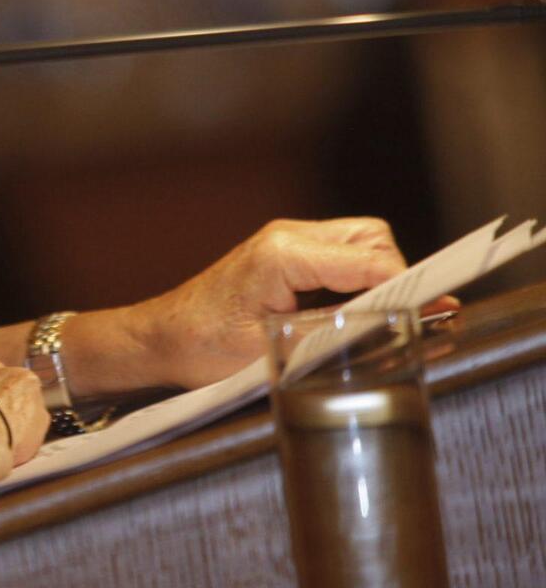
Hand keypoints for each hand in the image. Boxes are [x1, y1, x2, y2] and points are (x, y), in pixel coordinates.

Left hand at [127, 217, 442, 388]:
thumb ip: (335, 335)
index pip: (372, 260)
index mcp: (284, 254)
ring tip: (380, 318)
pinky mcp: (285, 254)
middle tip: (401, 320)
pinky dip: (359, 276)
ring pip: (360, 241)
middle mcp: (288, 236)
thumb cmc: (202, 346)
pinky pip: (339, 253)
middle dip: (396, 276)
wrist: (159, 337)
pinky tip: (356, 310)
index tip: (428, 318)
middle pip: (372, 238)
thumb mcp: (276, 351)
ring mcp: (286, 241)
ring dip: (378, 274)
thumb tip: (391, 328)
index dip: (407, 289)